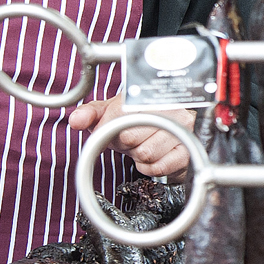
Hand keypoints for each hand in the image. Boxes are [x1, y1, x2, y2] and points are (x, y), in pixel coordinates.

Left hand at [67, 97, 193, 178]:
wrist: (172, 131)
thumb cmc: (141, 120)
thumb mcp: (113, 111)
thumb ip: (92, 113)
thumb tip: (76, 119)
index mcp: (149, 95)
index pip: (119, 117)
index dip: (108, 129)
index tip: (110, 132)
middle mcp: (170, 109)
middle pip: (131, 137)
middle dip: (124, 144)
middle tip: (128, 141)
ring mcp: (181, 129)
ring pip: (145, 153)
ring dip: (138, 156)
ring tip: (143, 146)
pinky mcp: (186, 150)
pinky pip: (157, 167)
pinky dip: (149, 167)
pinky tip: (152, 157)